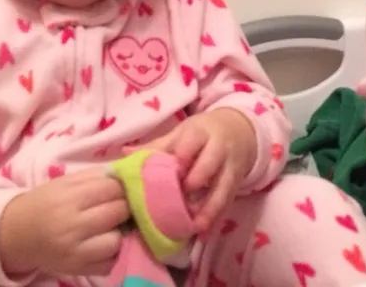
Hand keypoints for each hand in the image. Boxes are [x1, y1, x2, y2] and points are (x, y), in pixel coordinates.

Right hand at [0, 168, 128, 276]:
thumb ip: (97, 175)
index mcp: (68, 199)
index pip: (113, 189)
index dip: (121, 187)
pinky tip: (103, 244)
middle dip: (124, 207)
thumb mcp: (66, 182)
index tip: (120, 189)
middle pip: (118, 212)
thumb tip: (129, 173)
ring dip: (119, 232)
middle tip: (118, 206)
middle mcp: (71, 227)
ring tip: (111, 227)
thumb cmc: (46, 203)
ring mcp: (75, 252)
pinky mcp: (78, 270)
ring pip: (116, 240)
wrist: (16, 234)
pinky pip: (109, 264)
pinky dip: (112, 254)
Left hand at [137, 108, 256, 233]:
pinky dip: (216, 219)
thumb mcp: (182, 133)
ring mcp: (230, 167)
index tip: (167, 173)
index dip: (181, 158)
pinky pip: (228, 202)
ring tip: (194, 226)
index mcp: (200, 133)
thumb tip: (125, 153)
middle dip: (194, 182)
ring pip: (222, 188)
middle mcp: (218, 149)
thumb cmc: (203, 134)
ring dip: (209, 208)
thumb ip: (157, 146)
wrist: (240, 131)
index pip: (191, 142)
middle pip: (209, 165)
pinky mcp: (236, 184)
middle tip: (178, 199)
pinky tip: (203, 234)